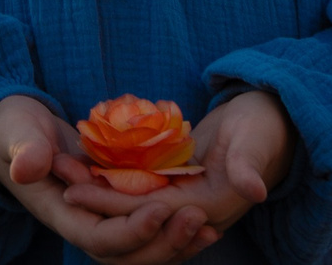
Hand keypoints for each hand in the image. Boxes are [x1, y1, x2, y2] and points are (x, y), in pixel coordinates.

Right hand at [0, 95, 221, 263]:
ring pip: (145, 251)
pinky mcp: (118, 212)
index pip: (102, 239)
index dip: (134, 230)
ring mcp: (104, 222)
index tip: (162, 207)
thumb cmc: (15, 130)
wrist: (17, 134)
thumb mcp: (15, 133)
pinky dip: (177, 233)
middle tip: (199, 217)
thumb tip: (28, 169)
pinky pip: (151, 235)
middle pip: (130, 256)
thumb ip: (23, 151)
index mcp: (61, 214)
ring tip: (209, 227)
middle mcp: (86, 227)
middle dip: (165, 243)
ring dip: (178, 244)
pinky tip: (206, 222)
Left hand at [67, 91, 294, 236]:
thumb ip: (248, 165)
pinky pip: (139, 183)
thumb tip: (253, 190)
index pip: (151, 211)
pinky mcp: (179, 182)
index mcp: (211, 206)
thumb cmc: (265, 125)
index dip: (112, 202)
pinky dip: (112, 174)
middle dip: (94, 195)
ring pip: (132, 197)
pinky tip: (83, 157)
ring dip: (98, 184)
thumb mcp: (256, 140)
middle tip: (56, 170)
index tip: (74, 190)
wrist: (275, 120)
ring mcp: (185, 196)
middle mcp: (194, 209)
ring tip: (62, 162)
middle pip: (134, 209)